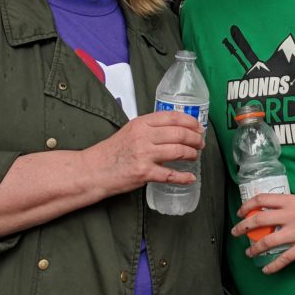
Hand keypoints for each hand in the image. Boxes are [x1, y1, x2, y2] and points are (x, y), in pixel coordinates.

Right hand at [83, 110, 204, 195]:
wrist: (93, 170)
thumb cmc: (111, 152)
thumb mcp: (129, 131)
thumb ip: (150, 128)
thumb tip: (175, 130)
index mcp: (141, 123)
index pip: (172, 117)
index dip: (190, 122)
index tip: (198, 127)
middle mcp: (144, 136)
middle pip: (179, 133)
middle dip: (195, 139)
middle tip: (200, 143)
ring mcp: (144, 155)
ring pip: (178, 151)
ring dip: (192, 154)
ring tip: (194, 156)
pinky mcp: (144, 173)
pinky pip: (170, 175)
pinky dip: (184, 177)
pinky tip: (190, 177)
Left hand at [231, 194, 294, 273]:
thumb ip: (290, 206)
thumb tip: (275, 211)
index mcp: (292, 201)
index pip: (263, 199)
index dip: (248, 205)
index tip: (240, 212)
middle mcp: (291, 215)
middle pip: (259, 219)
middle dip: (243, 227)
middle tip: (236, 232)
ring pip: (268, 241)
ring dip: (254, 248)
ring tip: (248, 252)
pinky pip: (284, 258)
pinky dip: (272, 265)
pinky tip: (266, 269)